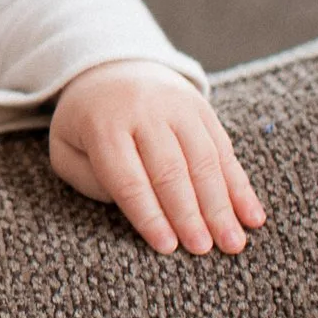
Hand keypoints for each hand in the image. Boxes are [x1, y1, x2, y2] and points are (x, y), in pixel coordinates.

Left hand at [47, 59, 266, 254]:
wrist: (113, 67)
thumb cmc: (87, 122)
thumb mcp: (65, 147)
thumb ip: (87, 179)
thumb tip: (131, 206)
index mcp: (103, 124)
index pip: (128, 178)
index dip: (149, 215)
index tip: (167, 247)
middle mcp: (143, 110)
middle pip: (170, 170)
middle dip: (189, 214)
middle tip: (203, 250)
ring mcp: (177, 105)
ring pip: (204, 160)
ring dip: (221, 206)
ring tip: (233, 243)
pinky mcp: (202, 107)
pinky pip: (224, 150)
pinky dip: (240, 186)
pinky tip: (251, 216)